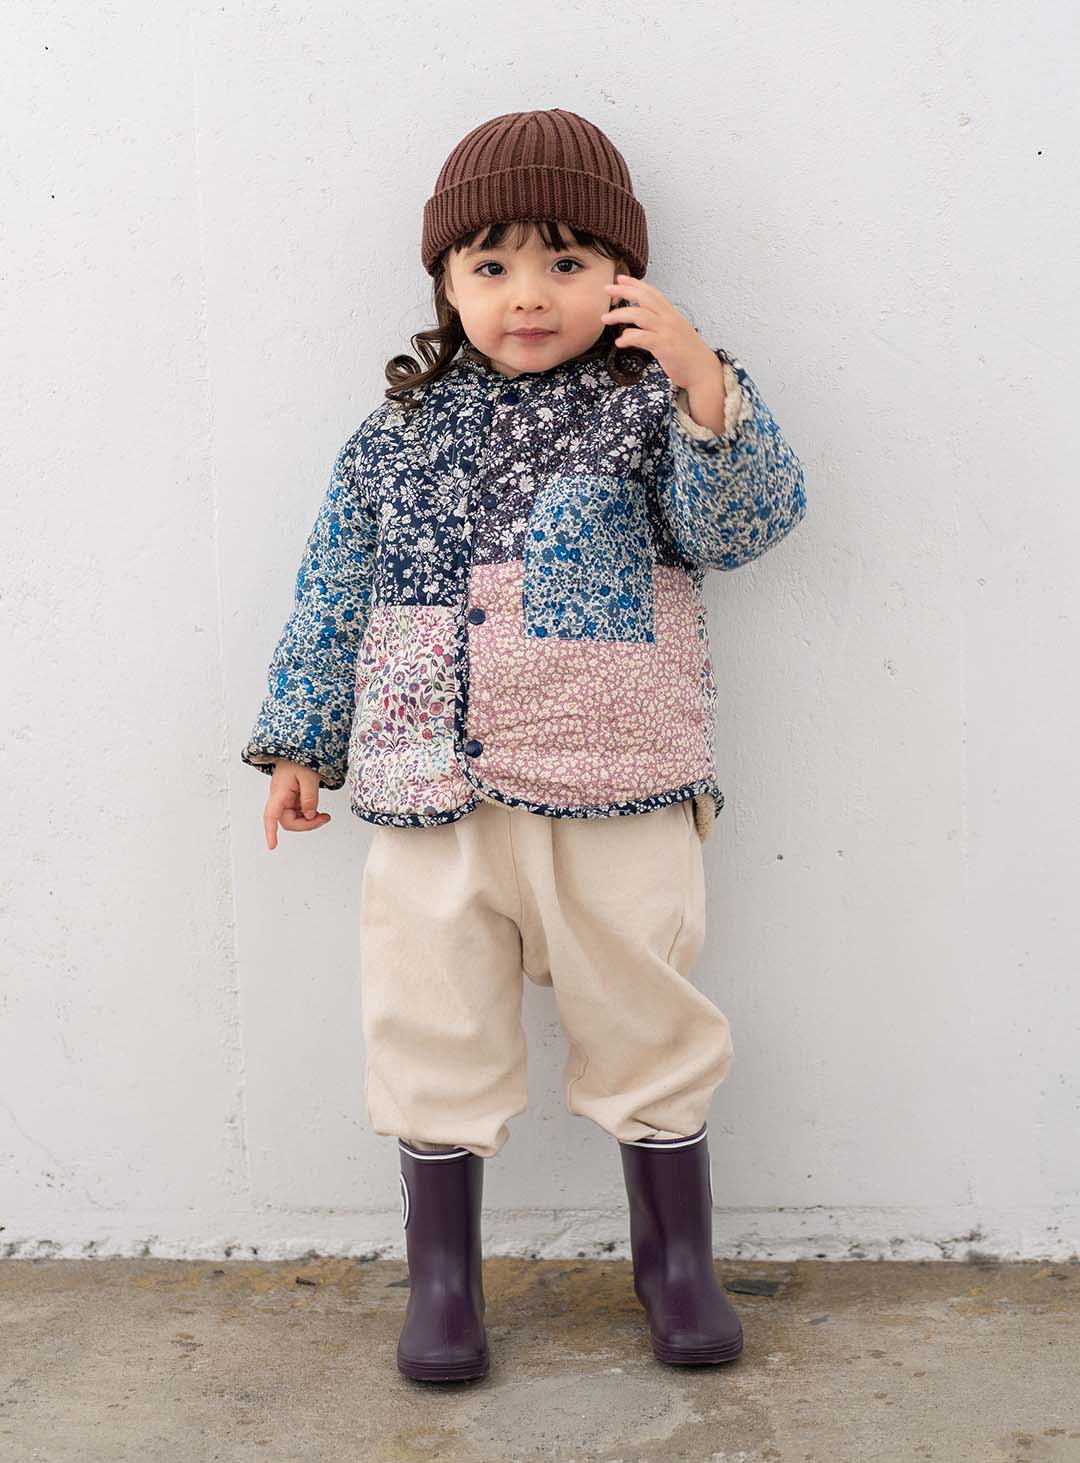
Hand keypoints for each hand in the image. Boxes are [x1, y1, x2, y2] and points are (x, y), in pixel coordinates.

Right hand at [263, 762, 330, 849]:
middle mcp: (279, 797)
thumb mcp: (309, 777)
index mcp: (279, 792)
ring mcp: (285, 797)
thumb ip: (310, 797)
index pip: (271, 816)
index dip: (270, 832)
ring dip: (309, 820)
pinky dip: (309, 813)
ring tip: (324, 815)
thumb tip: (309, 815)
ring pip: (294, 818)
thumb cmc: (300, 758)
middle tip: (324, 818)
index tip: (272, 845)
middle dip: (306, 824)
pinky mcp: (292, 797)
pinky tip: (317, 810)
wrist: (297, 747)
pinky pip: (298, 811)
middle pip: (287, 821)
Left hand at [600, 275, 722, 393]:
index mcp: (671, 314)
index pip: (652, 292)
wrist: (703, 371)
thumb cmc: (688, 354)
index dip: (635, 283)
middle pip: (644, 298)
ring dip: (620, 314)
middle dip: (624, 290)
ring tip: (605, 318)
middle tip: (607, 289)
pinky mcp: (664, 346)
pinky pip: (642, 337)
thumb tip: (642, 323)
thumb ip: (660, 324)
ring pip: (640, 315)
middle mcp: (669, 319)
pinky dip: (628, 337)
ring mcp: (667, 331)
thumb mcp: (675, 332)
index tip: (620, 278)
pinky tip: (619, 342)